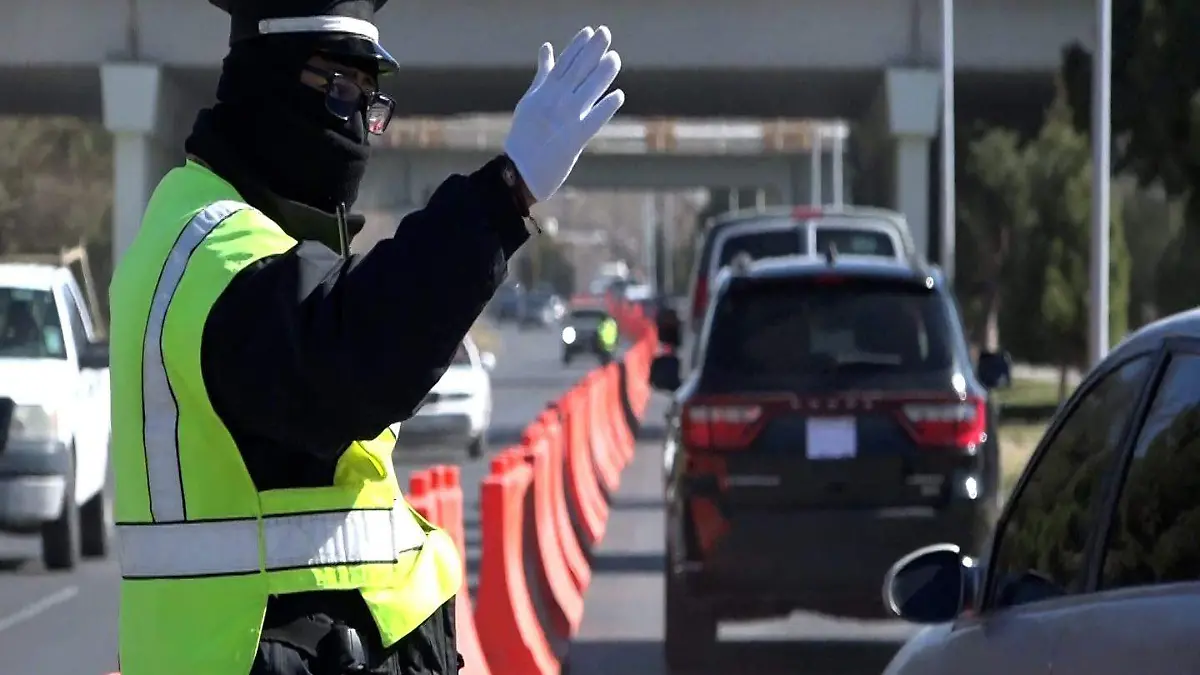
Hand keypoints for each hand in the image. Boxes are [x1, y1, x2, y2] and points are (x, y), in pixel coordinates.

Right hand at [503, 26, 624, 202]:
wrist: (518, 171)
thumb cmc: (524, 136)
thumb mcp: (530, 100)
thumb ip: (542, 75)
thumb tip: (547, 48)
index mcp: (544, 93)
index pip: (563, 63)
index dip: (577, 46)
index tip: (590, 31)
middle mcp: (555, 102)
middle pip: (577, 71)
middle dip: (592, 51)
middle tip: (606, 33)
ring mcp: (565, 120)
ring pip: (587, 91)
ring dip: (602, 74)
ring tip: (615, 59)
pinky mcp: (574, 140)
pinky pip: (593, 121)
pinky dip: (605, 108)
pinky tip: (618, 95)